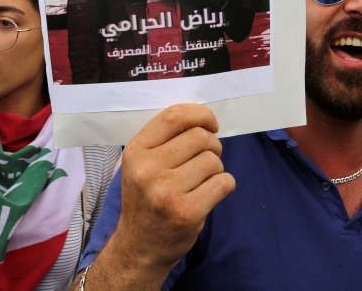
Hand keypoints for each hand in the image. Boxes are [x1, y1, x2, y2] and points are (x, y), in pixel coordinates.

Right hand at [108, 104, 234, 276]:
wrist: (139, 247)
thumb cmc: (146, 200)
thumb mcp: (141, 165)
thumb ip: (164, 139)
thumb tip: (201, 117)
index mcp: (136, 152)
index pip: (174, 116)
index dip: (200, 114)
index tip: (210, 124)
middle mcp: (147, 170)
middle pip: (200, 137)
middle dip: (212, 144)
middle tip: (207, 158)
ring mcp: (167, 193)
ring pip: (213, 160)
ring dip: (216, 168)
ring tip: (203, 180)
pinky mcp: (187, 213)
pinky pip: (223, 183)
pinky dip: (225, 184)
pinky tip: (211, 192)